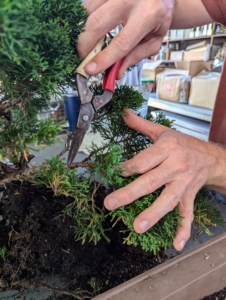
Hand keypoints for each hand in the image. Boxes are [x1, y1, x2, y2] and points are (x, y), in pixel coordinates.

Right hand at [78, 0, 174, 77]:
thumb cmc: (158, 18)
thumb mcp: (154, 40)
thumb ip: (136, 56)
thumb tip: (116, 73)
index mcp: (148, 15)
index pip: (121, 42)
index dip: (104, 58)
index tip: (90, 69)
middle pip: (97, 23)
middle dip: (85, 44)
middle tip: (82, 58)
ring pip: (88, 12)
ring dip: (83, 31)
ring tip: (87, 44)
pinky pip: (88, 4)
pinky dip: (85, 20)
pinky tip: (89, 29)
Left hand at [104, 110, 225, 250]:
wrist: (210, 157)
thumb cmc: (183, 144)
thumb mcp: (163, 131)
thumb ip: (141, 124)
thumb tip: (123, 113)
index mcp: (167, 148)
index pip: (143, 160)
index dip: (126, 167)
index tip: (112, 173)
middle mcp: (175, 166)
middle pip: (151, 181)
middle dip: (130, 193)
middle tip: (111, 203)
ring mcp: (183, 184)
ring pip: (168, 199)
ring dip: (153, 213)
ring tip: (137, 227)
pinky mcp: (189, 196)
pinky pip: (187, 214)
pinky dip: (183, 229)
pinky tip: (175, 244)